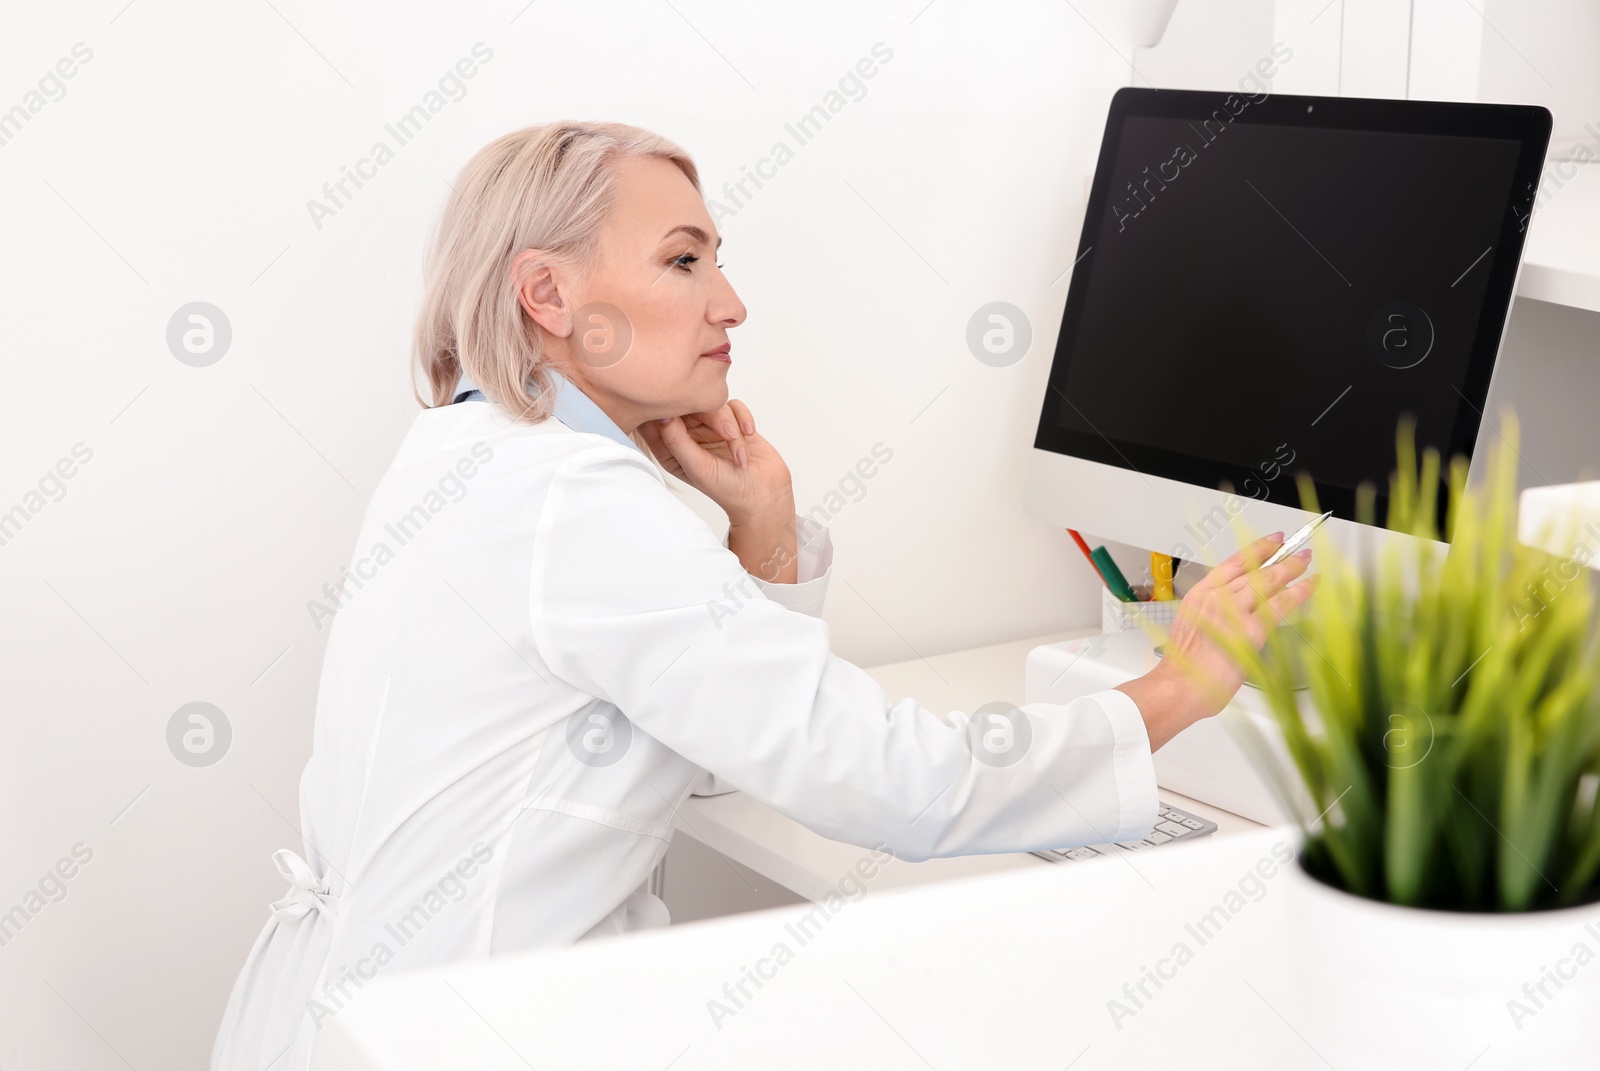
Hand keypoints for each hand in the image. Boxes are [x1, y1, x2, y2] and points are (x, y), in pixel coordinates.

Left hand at [637, 399, 793, 526]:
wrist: (763, 495)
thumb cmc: (726, 489)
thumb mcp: (696, 467)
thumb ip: (676, 441)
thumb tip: (661, 414)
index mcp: (671, 448)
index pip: (659, 418)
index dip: (670, 409)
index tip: (683, 412)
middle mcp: (688, 435)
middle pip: (690, 405)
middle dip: (712, 417)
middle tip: (727, 434)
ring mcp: (710, 427)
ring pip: (714, 404)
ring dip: (732, 425)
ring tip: (740, 452)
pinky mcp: (732, 421)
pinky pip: (734, 405)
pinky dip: (744, 418)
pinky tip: (749, 436)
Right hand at [1115, 532, 1318, 749]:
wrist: (1178, 686)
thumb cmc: (1183, 667)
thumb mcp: (1193, 628)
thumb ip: (1214, 615)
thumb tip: (1236, 613)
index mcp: (1201, 595)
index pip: (1234, 562)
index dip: (1257, 548)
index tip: (1273, 541)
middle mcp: (1217, 598)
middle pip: (1255, 569)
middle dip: (1280, 557)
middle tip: (1298, 551)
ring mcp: (1234, 612)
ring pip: (1269, 580)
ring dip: (1292, 568)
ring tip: (1306, 561)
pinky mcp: (1251, 630)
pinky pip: (1281, 604)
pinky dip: (1300, 591)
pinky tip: (1311, 584)